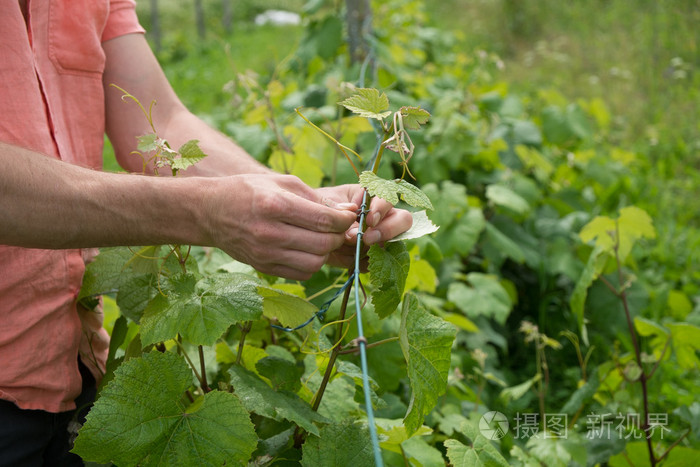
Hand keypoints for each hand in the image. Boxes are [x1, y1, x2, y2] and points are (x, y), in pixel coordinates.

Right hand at [203, 174, 357, 279]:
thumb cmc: (249, 190)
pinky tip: (309, 249)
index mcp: (275, 204)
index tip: (349, 215)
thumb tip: (349, 211)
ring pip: (315, 262)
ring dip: (327, 251)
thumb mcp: (282, 182)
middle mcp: (270, 232)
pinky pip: (301, 273)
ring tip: (324, 238)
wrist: (210, 211)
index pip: (324, 220)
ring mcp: (265, 253)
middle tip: (340, 227)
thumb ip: (316, 197)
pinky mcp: (264, 267)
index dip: (345, 219)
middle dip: (339, 235)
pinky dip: (312, 263)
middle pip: (323, 243)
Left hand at [316, 185, 413, 269]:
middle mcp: (382, 217)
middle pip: (403, 220)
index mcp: (372, 197)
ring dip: (374, 249)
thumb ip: (340, 212)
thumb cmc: (319, 207)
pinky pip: (377, 263)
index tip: (370, 220)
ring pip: (394, 244)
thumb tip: (355, 232)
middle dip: (389, 230)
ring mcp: (380, 237)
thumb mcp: (326, 203)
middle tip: (368, 238)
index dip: (382, 209)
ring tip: (354, 250)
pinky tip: (353, 260)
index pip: (389, 198)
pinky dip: (366, 263)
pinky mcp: (371, 256)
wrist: (309, 227)